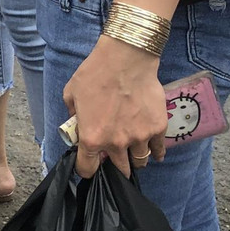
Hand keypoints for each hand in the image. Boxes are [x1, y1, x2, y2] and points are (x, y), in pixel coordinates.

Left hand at [64, 34, 166, 177]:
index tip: (89, 166)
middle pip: (119, 170)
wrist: (124, 60)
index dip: (86, 169)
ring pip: (140, 161)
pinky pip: (158, 149)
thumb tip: (78, 126)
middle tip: (114, 158)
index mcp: (92, 138)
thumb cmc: (94, 75)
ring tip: (133, 154)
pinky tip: (153, 151)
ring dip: (135, 159)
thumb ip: (74, 116)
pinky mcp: (158, 128)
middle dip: (115, 167)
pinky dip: (155, 152)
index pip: (87, 168)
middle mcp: (117, 143)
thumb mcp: (71, 95)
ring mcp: (140, 137)